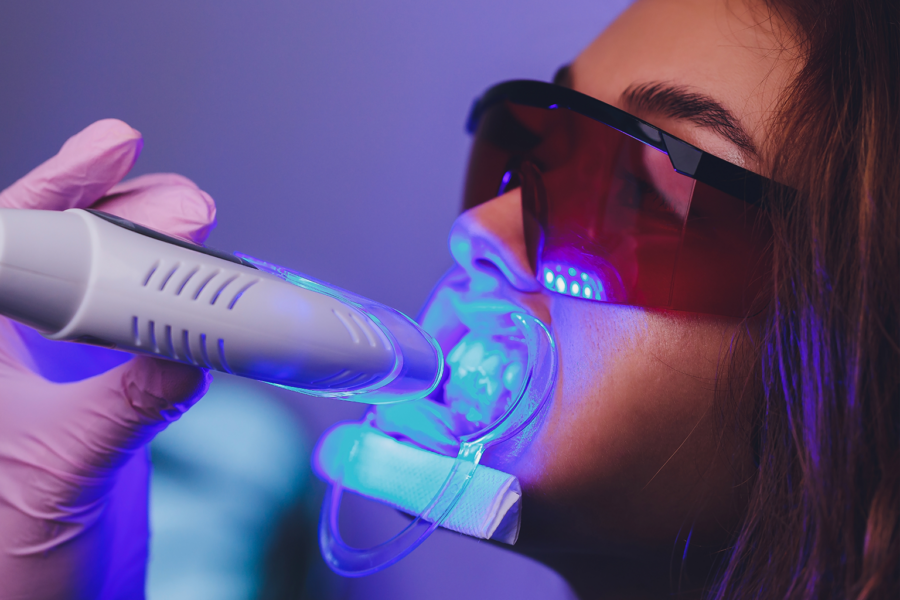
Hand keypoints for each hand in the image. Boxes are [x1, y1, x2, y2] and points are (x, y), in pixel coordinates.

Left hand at [0, 120, 215, 599]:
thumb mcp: (57, 473)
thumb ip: (122, 406)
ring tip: (202, 238)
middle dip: (125, 216)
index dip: (57, 185)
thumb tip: (184, 350)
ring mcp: (53, 374)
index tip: (114, 147)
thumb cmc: (4, 568)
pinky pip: (140, 335)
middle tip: (185, 206)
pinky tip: (202, 299)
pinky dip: (177, 313)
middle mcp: (8, 351)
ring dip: (157, 259)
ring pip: (104, 287)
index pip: (4, 243)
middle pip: (63, 251)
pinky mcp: (98, 400)